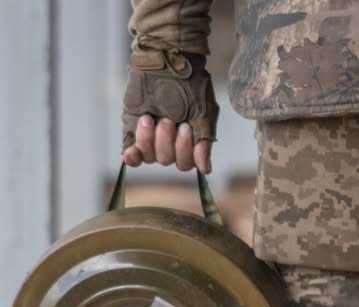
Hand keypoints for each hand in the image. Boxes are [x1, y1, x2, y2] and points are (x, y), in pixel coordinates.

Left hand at [122, 46, 217, 172]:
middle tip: (169, 119)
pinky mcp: (133, 130)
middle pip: (167, 161)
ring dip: (151, 140)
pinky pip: (131, 154)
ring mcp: (151, 138)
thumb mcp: (203, 113)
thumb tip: (205, 169)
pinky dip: (132, 156)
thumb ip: (203, 141)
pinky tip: (132, 153)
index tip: (185, 127)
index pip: (186, 164)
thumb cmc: (191, 86)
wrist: (167, 61)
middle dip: (168, 141)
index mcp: (189, 142)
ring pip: (150, 157)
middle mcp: (170, 144)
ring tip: (151, 118)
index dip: (184, 152)